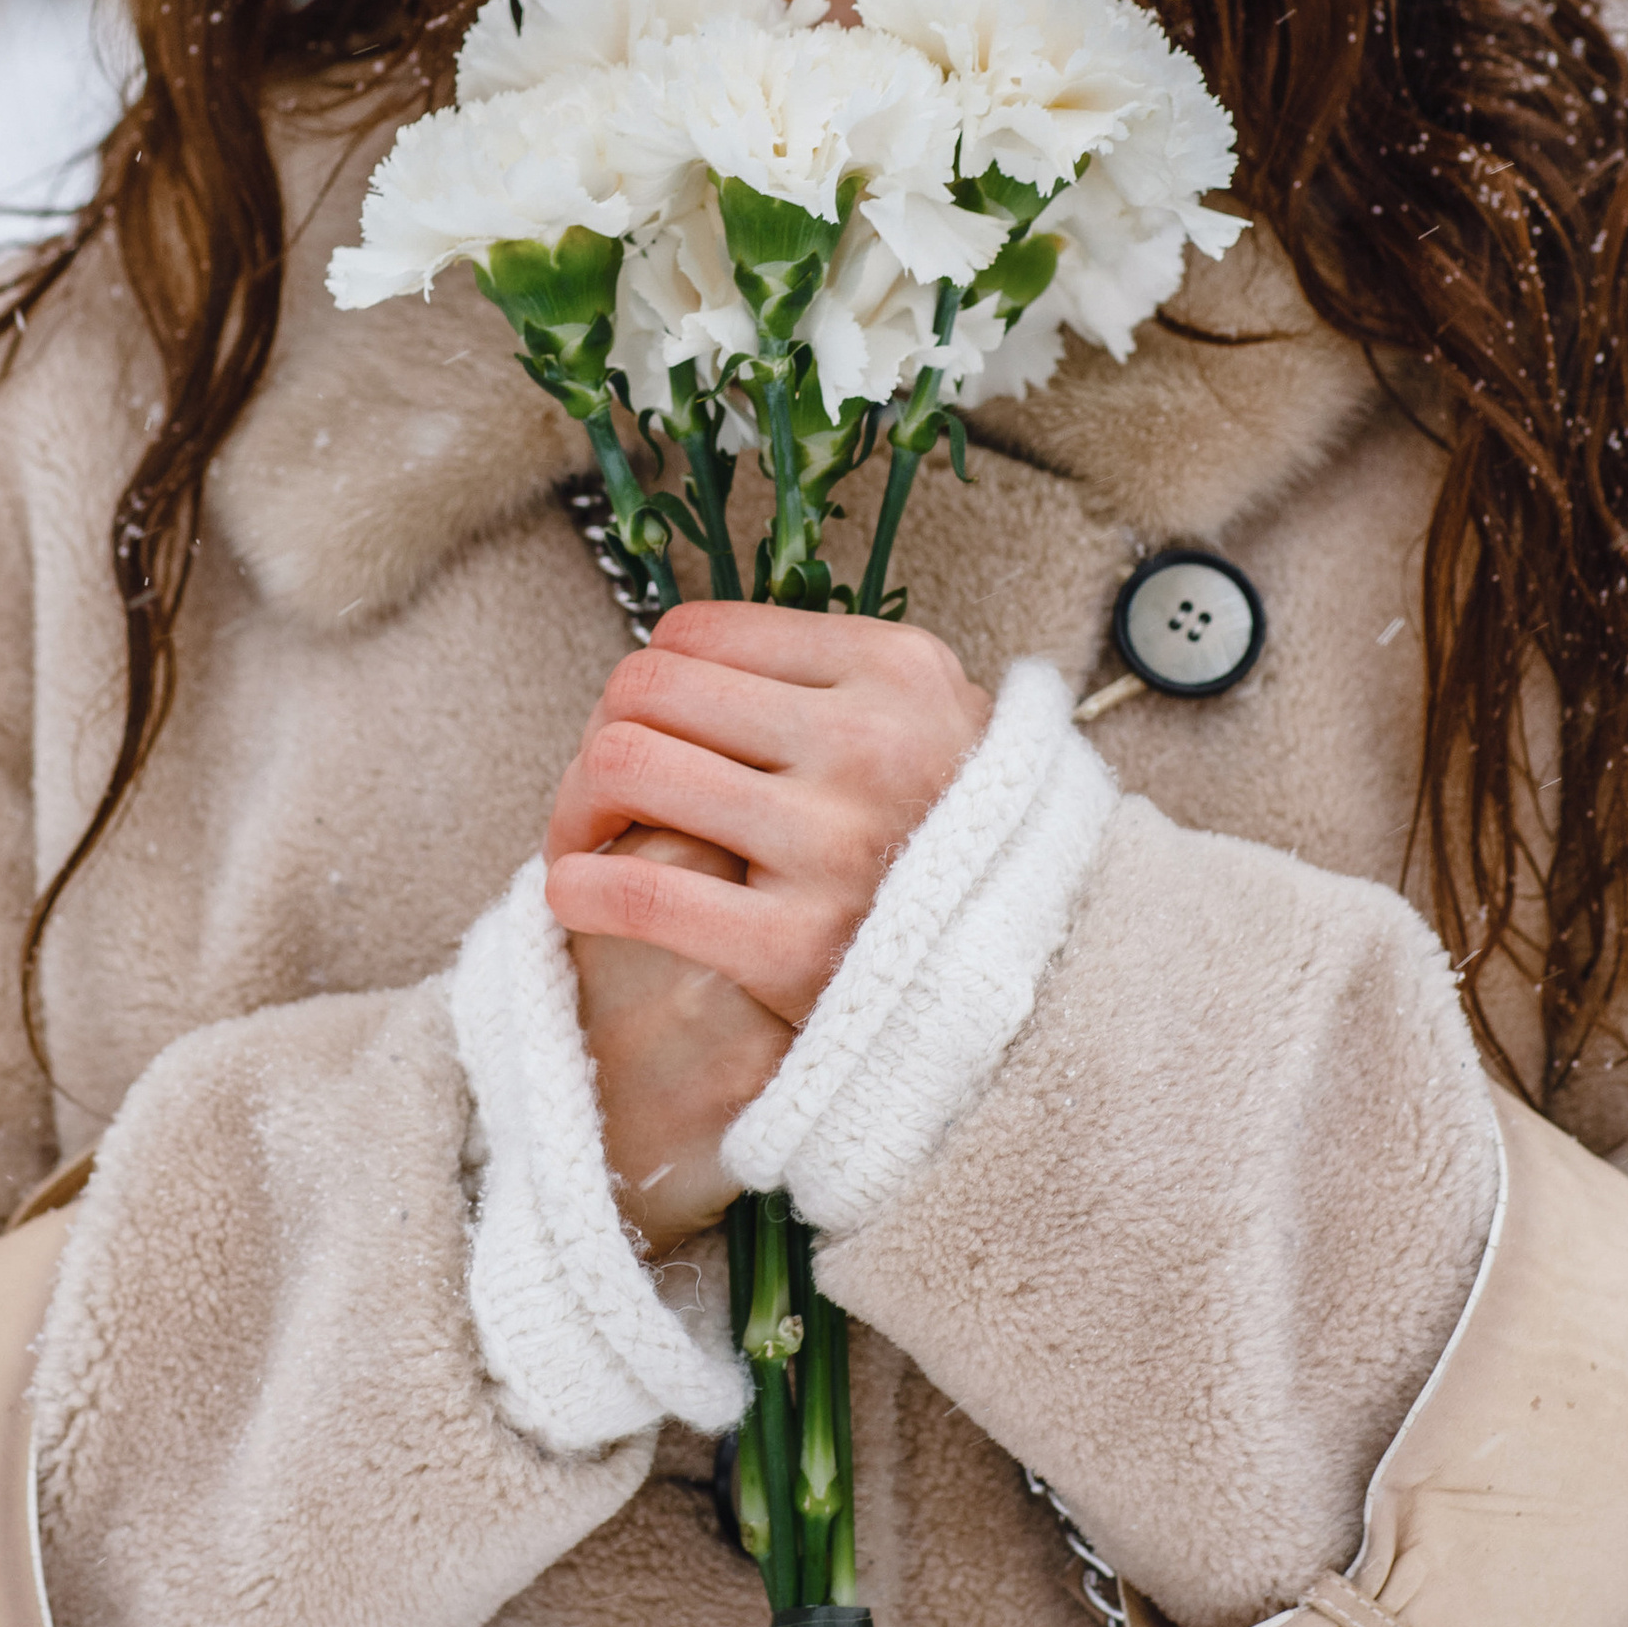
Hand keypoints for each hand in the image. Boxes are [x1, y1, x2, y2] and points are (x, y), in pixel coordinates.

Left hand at [547, 610, 991, 1240]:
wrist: (1052, 995)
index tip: (648, 732)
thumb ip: (838, 682)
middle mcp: (867, 741)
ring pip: (625, 764)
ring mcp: (833, 843)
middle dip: (598, 736)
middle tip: (601, 795)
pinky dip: (578, 886)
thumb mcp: (940, 725)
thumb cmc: (969, 856)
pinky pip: (638, 891)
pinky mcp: (796, 946)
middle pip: (646, 689)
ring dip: (575, 805)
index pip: (699, 632)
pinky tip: (575, 898)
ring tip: (588, 844)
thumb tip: (688, 660)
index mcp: (897, 671)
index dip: (646, 680)